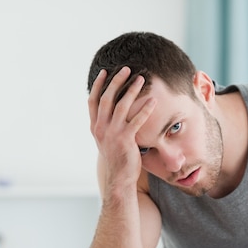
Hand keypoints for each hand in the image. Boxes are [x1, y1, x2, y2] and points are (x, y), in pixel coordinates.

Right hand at [88, 67, 155, 190]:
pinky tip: (154, 100)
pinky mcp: (125, 140)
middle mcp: (100, 128)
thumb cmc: (116, 160)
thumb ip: (106, 126)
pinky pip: (136, 120)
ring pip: (121, 105)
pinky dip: (145, 109)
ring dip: (131, 90)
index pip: (93, 101)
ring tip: (141, 78)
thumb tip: (111, 113)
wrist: (118, 179)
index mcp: (95, 127)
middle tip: (126, 68)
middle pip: (106, 98)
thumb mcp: (106, 141)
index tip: (104, 72)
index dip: (98, 85)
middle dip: (116, 81)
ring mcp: (112, 134)